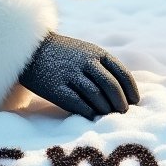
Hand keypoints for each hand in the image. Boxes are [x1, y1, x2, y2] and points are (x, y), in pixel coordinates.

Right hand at [18, 31, 138, 117]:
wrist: (31, 51)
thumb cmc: (64, 54)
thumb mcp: (85, 51)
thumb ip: (104, 67)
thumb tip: (126, 92)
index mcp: (95, 52)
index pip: (122, 74)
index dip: (131, 90)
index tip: (134, 101)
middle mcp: (85, 62)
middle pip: (112, 87)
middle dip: (121, 103)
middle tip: (123, 112)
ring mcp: (70, 75)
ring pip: (97, 98)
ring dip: (106, 110)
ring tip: (108, 115)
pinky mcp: (56, 89)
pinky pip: (79, 105)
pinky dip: (90, 113)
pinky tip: (92, 115)